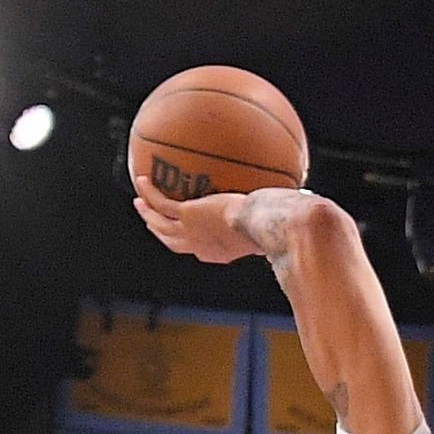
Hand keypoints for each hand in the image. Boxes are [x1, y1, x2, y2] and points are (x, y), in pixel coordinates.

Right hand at [132, 180, 278, 267]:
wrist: (263, 223)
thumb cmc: (275, 225)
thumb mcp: (271, 224)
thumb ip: (272, 219)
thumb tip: (294, 204)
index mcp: (220, 253)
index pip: (200, 251)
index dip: (191, 244)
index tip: (190, 235)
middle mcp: (201, 246)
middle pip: (173, 242)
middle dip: (160, 231)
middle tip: (152, 221)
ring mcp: (191, 232)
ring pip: (160, 224)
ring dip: (147, 214)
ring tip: (139, 201)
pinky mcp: (186, 214)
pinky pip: (160, 203)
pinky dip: (149, 194)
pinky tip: (142, 180)